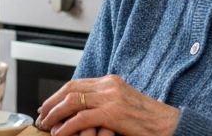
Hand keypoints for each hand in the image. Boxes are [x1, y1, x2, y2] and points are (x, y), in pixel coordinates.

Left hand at [37, 75, 177, 135]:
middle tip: (42, 116)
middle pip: (70, 90)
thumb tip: (80, 111)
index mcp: (110, 81)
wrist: (170, 125)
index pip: (76, 84)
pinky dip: (67, 126)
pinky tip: (60, 134)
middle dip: (52, 103)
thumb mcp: (122, 105)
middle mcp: (109, 85)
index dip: (58, 95)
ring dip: (55, 115)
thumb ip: (104, 103)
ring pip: (72, 102)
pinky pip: (82, 118)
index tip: (48, 105)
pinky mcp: (113, 113)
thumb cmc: (148, 120)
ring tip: (47, 126)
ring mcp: (111, 98)